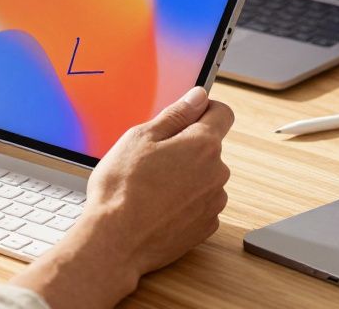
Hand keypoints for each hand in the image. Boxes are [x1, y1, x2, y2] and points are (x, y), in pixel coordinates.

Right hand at [83, 87, 233, 274]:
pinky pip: (200, 203)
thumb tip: (198, 96)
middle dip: (187, 147)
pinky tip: (158, 206)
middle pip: (210, 148)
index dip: (204, 109)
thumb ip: (176, 114)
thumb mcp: (140, 137)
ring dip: (187, 176)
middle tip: (153, 157)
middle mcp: (217, 172)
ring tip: (152, 186)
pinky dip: (185, 202)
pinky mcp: (206, 227)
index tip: (187, 115)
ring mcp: (213, 202)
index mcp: (203, 144)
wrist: (115, 241)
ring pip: (204, 177)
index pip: (222, 113)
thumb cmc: (122, 187)